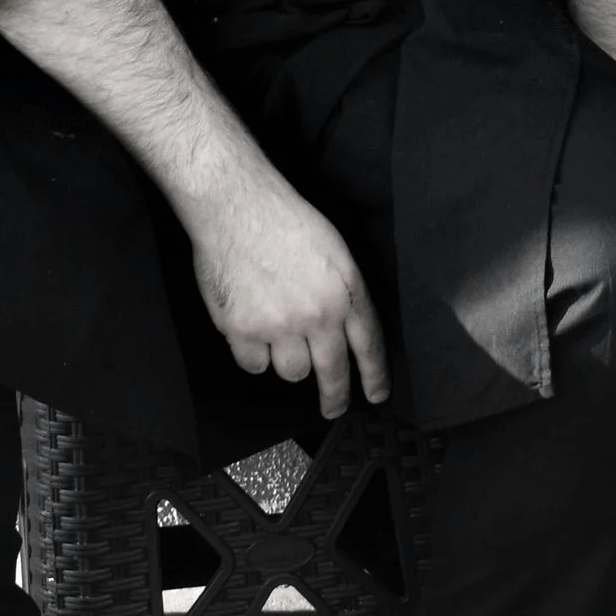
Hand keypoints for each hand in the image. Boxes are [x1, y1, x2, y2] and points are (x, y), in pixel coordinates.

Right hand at [186, 157, 388, 415]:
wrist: (238, 207)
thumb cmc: (285, 219)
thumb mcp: (335, 250)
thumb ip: (343, 292)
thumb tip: (344, 328)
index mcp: (346, 291)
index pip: (369, 344)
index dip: (374, 375)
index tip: (376, 395)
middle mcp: (317, 314)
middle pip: (333, 371)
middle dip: (335, 396)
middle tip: (334, 409)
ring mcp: (280, 326)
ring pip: (291, 372)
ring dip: (287, 360)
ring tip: (277, 333)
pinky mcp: (244, 331)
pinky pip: (253, 364)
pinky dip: (252, 353)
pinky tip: (250, 329)